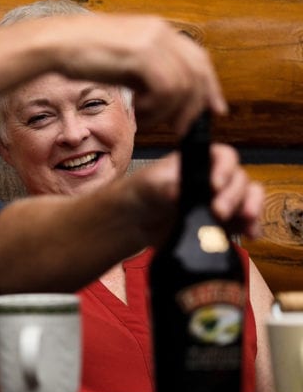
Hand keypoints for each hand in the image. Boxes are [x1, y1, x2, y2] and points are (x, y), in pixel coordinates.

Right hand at [41, 14, 226, 135]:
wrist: (55, 42)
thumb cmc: (78, 52)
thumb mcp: (121, 57)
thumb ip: (145, 67)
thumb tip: (165, 90)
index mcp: (157, 30)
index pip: (198, 59)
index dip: (210, 87)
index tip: (213, 110)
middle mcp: (160, 32)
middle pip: (198, 74)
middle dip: (195, 106)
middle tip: (181, 128)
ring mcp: (152, 41)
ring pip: (183, 86)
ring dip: (167, 111)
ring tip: (145, 117)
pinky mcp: (141, 54)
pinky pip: (166, 89)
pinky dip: (155, 108)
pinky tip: (137, 110)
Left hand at [133, 144, 263, 243]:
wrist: (138, 222)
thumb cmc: (143, 192)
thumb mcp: (149, 185)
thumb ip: (164, 187)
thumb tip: (178, 192)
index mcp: (199, 161)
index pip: (223, 156)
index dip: (225, 168)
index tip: (214, 186)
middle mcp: (217, 177)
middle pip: (240, 178)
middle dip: (233, 195)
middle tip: (218, 212)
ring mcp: (224, 199)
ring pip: (251, 197)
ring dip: (252, 208)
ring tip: (245, 222)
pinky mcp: (227, 222)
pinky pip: (248, 223)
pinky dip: (253, 227)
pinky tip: (250, 235)